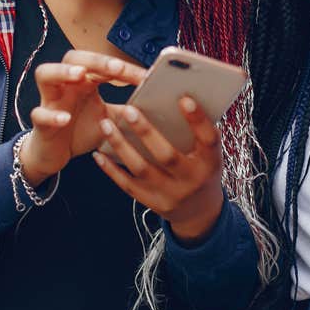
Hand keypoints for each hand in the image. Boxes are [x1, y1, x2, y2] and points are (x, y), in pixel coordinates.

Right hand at [21, 50, 146, 184]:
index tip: (145, 77)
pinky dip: (52, 115)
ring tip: (80, 75)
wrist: (53, 154)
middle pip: (73, 58)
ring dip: (62, 72)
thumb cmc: (79, 130)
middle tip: (117, 68)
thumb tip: (159, 107)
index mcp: (84, 82)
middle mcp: (65, 85)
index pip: (102, 65)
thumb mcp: (109, 120)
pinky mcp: (40, 123)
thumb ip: (129, 111)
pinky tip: (66, 118)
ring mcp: (50, 101)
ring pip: (45, 74)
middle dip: (95, 61)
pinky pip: (39, 114)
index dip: (123, 68)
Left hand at [92, 96, 224, 243]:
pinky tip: (99, 153)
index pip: (209, 139)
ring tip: (106, 125)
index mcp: (210, 162)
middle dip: (146, 132)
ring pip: (141, 169)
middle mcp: (192, 180)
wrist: (199, 210)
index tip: (184, 99)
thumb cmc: (201, 169)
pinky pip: (128, 185)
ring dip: (121, 146)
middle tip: (129, 110)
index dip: (198, 120)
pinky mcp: (153, 202)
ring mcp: (171, 194)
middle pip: (167, 156)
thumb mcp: (208, 153)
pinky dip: (111, 169)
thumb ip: (195, 132)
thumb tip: (172, 98)